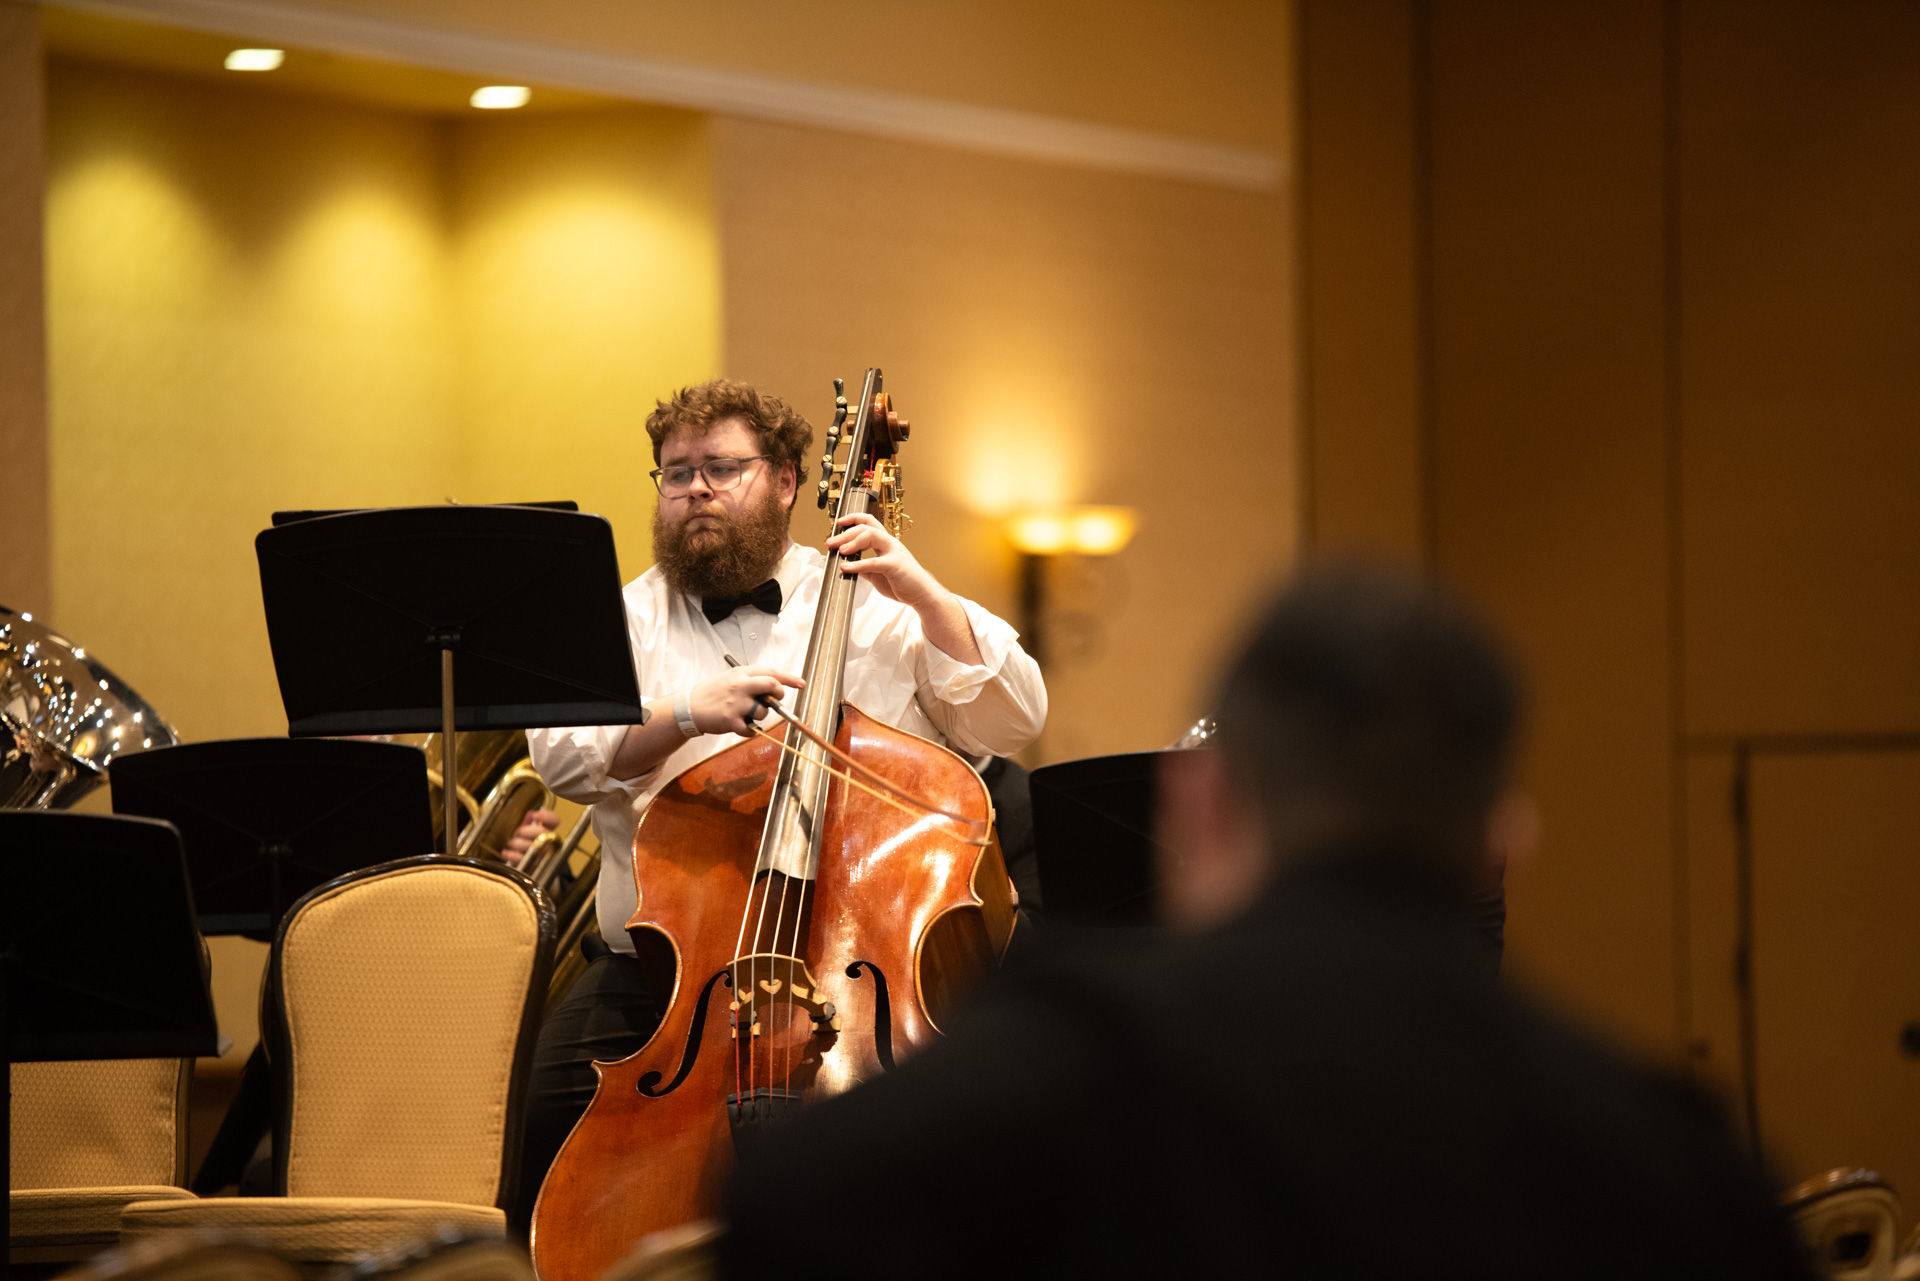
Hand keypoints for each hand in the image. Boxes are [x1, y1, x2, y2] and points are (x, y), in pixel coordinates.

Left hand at [503, 808, 559, 865]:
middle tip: (518, 832)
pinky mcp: (533, 866)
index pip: (555, 821)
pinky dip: (512, 855)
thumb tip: (530, 814)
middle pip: (542, 832)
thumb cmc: (527, 847)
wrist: (527, 869)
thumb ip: (529, 823)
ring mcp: (542, 856)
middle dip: (526, 831)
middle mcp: (550, 844)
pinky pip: (522, 859)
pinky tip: (505, 852)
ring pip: (532, 846)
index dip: (546, 817)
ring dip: (518, 843)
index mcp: (550, 832)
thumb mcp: (529, 833)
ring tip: (511, 843)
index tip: (534, 815)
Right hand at [691, 666, 805, 736]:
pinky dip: (750, 731)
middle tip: (776, 701)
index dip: (789, 678)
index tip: (801, 683)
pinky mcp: (731, 720)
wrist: (688, 708)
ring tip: (743, 714)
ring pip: (763, 712)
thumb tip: (775, 687)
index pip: (771, 672)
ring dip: (758, 716)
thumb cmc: (712, 693)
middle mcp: (740, 686)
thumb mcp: (731, 678)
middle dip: (779, 695)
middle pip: (772, 687)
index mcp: (741, 673)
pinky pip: (752, 730)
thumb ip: (751, 680)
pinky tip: (739, 726)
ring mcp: (736, 703)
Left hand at [827, 513, 946, 608]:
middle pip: (866, 527)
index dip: (853, 519)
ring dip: (852, 541)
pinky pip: (874, 561)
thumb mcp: (879, 573)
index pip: (869, 522)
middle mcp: (890, 543)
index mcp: (886, 543)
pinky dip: (858, 564)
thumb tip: (848, 564)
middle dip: (846, 533)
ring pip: (871, 535)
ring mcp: (894, 552)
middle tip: (830, 542)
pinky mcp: (895, 565)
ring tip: (840, 550)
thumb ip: (865, 567)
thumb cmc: (903, 582)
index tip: (838, 523)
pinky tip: (846, 568)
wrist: (922, 594)